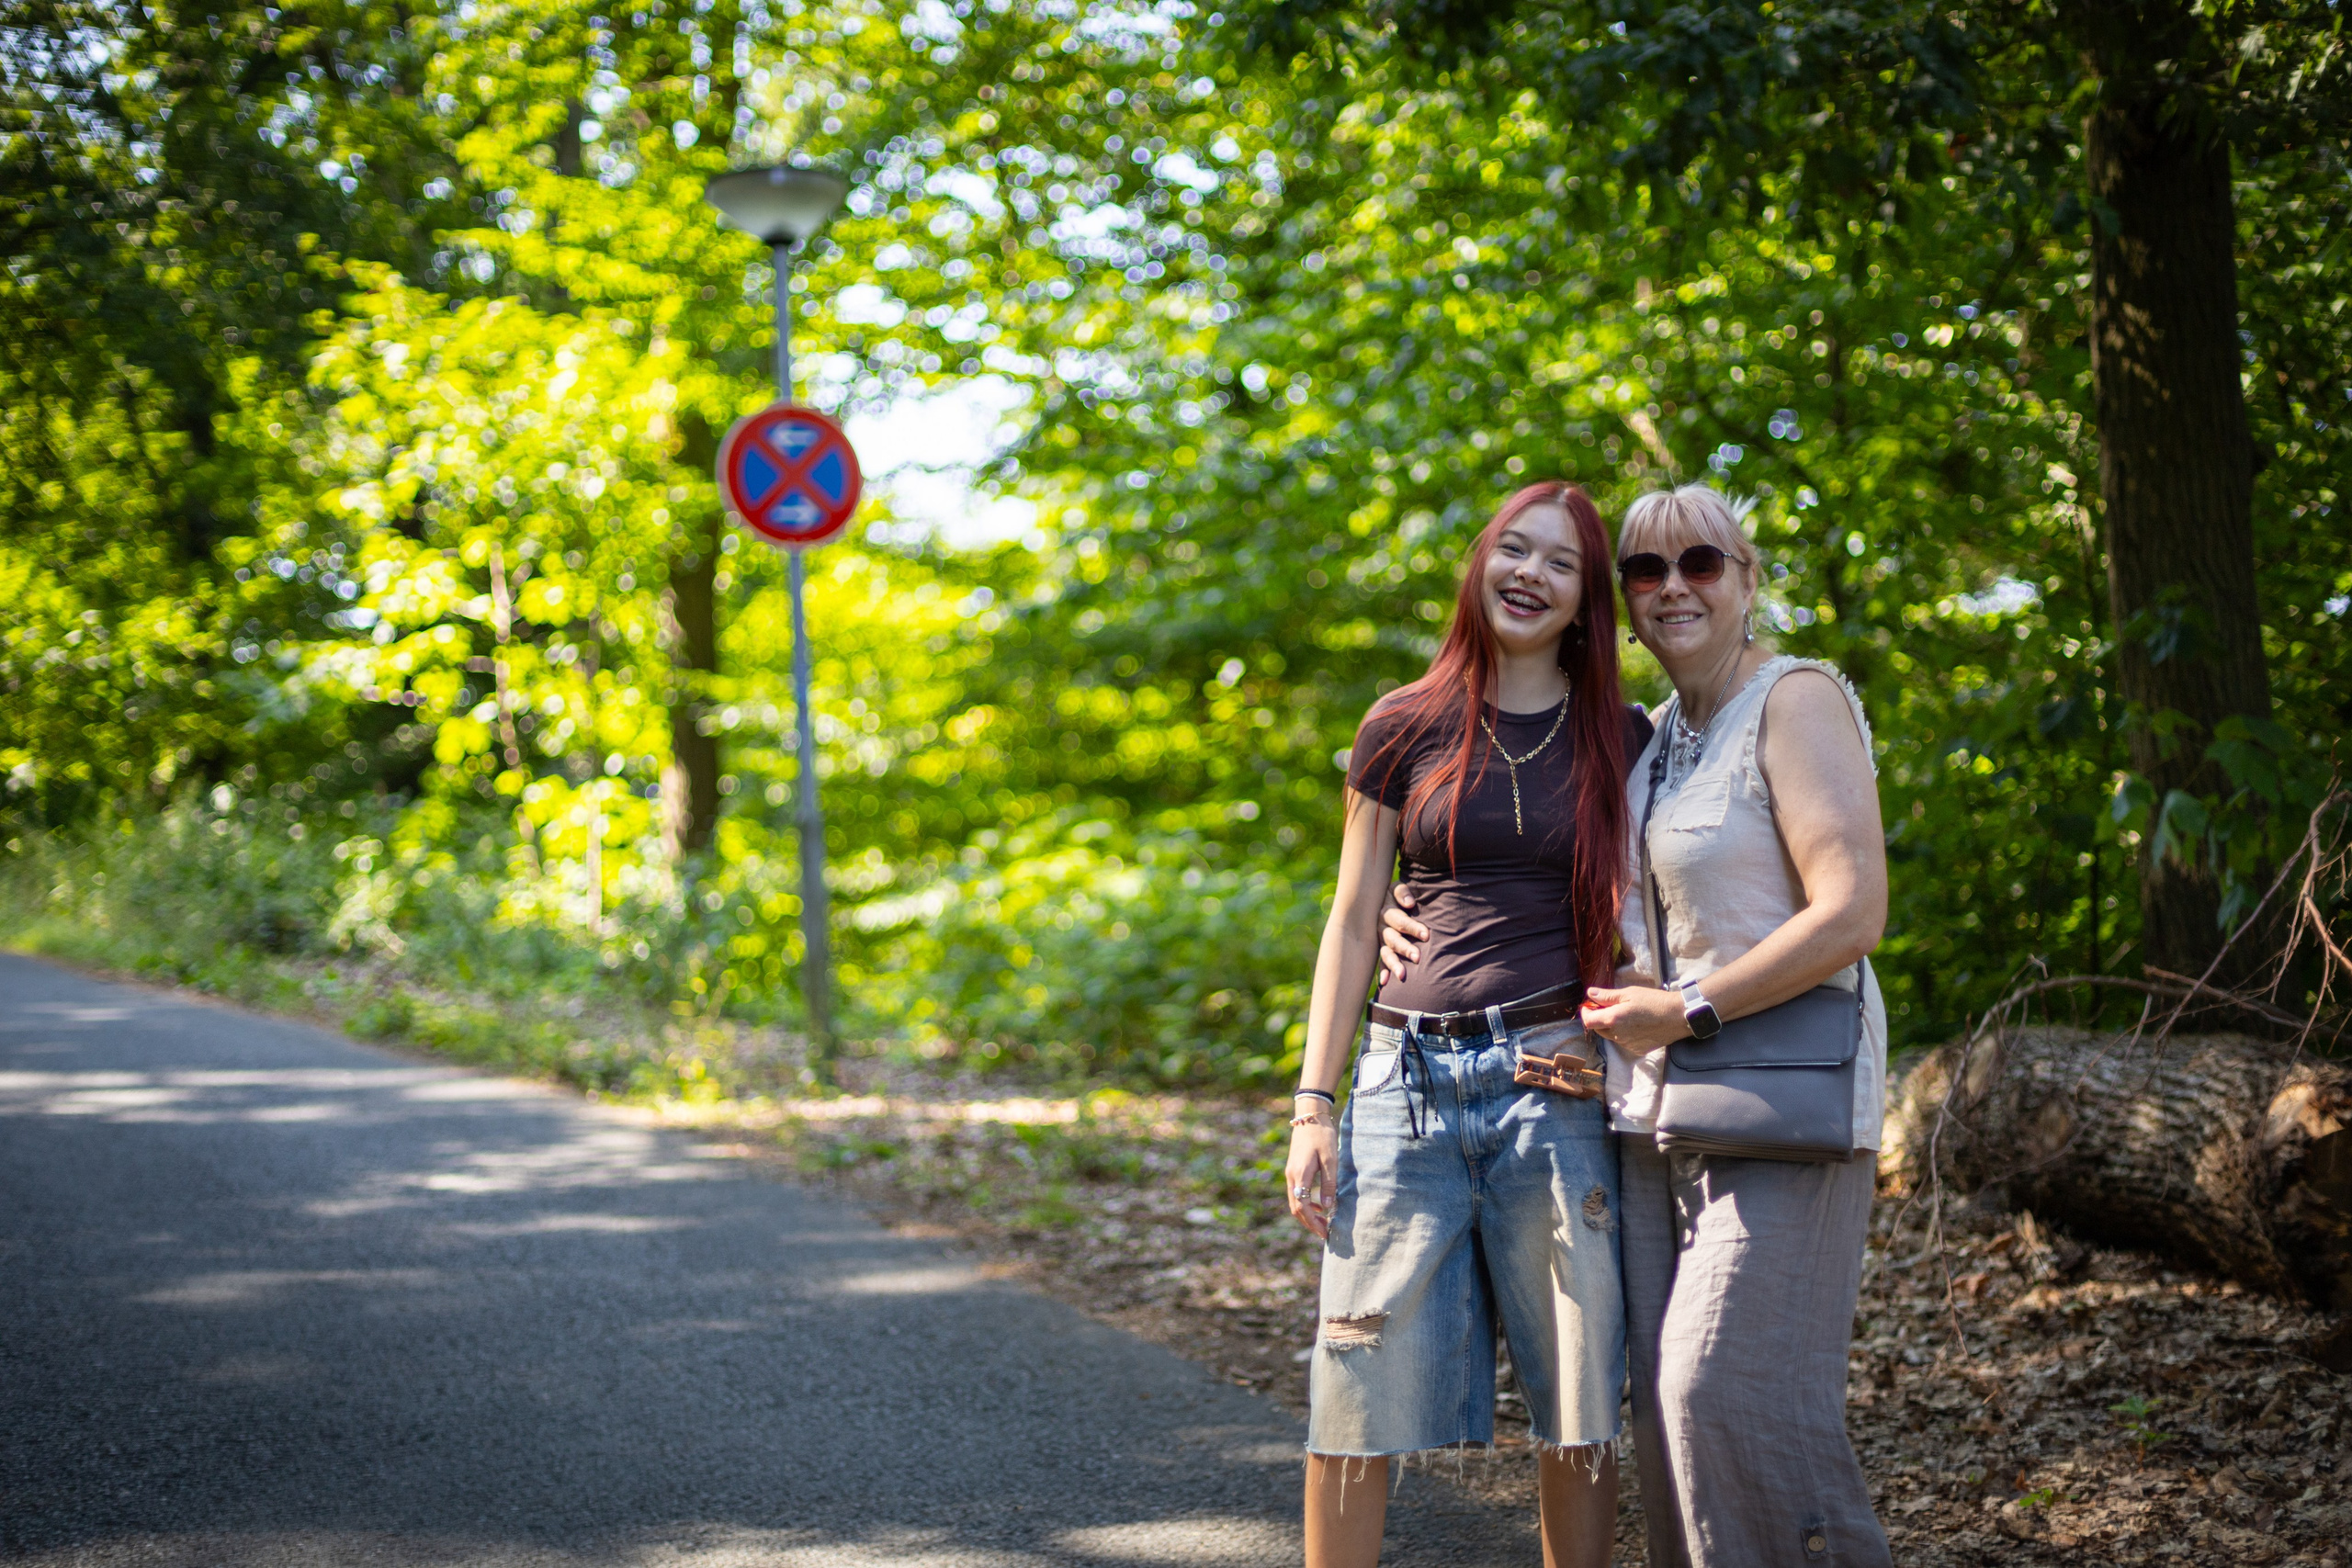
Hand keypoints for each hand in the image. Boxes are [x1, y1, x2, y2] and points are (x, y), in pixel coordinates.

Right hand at [1285, 1117, 1338, 1239]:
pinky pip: (1296, 1192)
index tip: (1325, 1233)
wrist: (1310, 1116)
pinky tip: (1319, 1205)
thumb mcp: (1330, 1160)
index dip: (1313, 1223)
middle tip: (1325, 1232)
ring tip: (1323, 1221)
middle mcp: (1291, 1176)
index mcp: (1300, 1175)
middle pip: (1296, 1208)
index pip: (1302, 1207)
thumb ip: (1329, 1184)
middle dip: (1309, 1223)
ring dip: (1307, 1214)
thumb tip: (1328, 1208)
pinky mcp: (1293, 1169)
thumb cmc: (1322, 1136)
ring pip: (1295, 1201)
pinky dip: (1306, 1203)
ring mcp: (1290, 1173)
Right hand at [1379, 885, 1428, 987]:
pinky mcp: (1380, 949)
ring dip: (1394, 964)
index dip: (1412, 927)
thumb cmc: (1398, 895)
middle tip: (1418, 957)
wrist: (1380, 900)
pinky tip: (1385, 983)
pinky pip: (1380, 962)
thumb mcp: (1396, 888)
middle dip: (1405, 948)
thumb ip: (1402, 892)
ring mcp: (1380, 940)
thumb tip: (1409, 903)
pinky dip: (1383, 972)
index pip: (1400, 921)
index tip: (1427, 935)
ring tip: (1403, 975)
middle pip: (1392, 939)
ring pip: (1386, 953)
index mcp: (1387, 911)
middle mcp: (1381, 927)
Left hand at [1580, 984, 1691, 1054]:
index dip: (1586, 1013)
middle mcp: (1618, 1035)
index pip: (1589, 1021)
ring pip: (1612, 1036)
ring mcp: (1628, 1044)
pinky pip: (1625, 1042)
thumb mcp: (1629, 993)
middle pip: (1599, 1029)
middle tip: (1607, 1006)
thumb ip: (1607, 996)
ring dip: (1612, 1026)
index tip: (1589, 1005)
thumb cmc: (1654, 1001)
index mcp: (1613, 1019)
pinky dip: (1625, 1034)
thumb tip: (1590, 994)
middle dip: (1598, 1019)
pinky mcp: (1638, 1049)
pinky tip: (1637, 1024)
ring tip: (1626, 1014)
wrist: (1678, 1017)